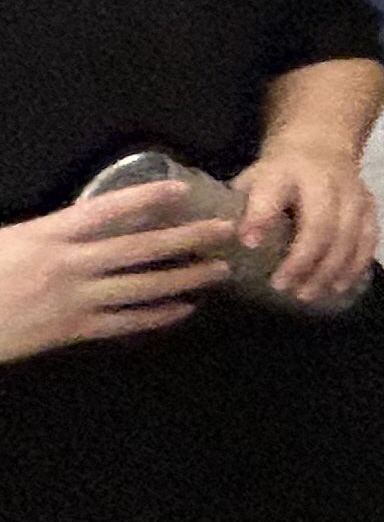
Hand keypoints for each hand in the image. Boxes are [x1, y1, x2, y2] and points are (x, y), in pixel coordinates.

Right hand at [0, 190, 237, 361]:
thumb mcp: (5, 240)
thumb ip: (44, 231)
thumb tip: (80, 221)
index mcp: (46, 236)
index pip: (105, 211)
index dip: (146, 199)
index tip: (181, 190)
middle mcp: (67, 265)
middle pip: (138, 249)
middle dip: (186, 238)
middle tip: (224, 229)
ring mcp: (72, 300)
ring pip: (141, 287)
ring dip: (184, 277)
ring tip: (219, 269)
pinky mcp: (70, 330)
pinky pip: (123, 323)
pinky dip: (156, 316)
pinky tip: (184, 309)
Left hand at [236, 147, 377, 307]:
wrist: (321, 144)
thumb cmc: (278, 172)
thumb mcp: (252, 179)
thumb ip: (241, 208)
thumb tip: (228, 245)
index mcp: (286, 170)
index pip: (273, 193)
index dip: (261, 217)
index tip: (248, 244)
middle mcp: (325, 179)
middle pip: (320, 223)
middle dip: (302, 259)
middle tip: (281, 286)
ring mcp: (353, 193)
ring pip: (348, 236)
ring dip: (328, 270)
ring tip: (306, 294)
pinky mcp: (370, 206)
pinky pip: (368, 239)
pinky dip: (354, 266)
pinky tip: (338, 286)